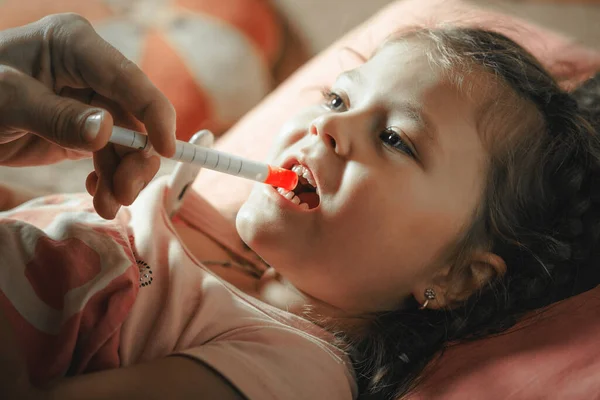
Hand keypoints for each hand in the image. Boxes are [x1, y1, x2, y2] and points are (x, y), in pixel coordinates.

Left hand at [0, 13, 175, 218]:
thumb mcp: (7, 103)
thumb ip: (56, 116)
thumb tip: (105, 131)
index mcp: (74, 46)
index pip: (128, 79)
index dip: (154, 113)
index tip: (167, 150)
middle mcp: (90, 71)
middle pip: (134, 117)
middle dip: (134, 158)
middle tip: (125, 193)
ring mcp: (89, 101)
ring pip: (126, 142)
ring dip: (122, 177)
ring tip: (107, 205)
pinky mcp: (84, 128)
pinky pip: (109, 155)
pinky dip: (108, 178)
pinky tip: (96, 192)